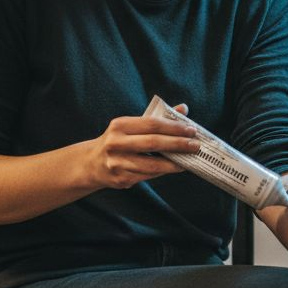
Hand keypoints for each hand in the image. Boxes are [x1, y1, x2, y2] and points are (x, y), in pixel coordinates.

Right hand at [80, 104, 198, 189]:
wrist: (92, 163)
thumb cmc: (119, 140)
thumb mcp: (132, 126)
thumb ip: (158, 118)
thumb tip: (183, 109)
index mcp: (120, 125)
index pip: (152, 124)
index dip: (173, 127)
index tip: (191, 130)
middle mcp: (116, 143)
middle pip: (153, 143)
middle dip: (177, 144)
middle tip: (195, 145)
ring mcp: (117, 163)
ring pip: (152, 165)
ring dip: (173, 164)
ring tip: (188, 161)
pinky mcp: (120, 179)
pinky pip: (147, 176)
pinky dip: (163, 172)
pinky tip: (173, 168)